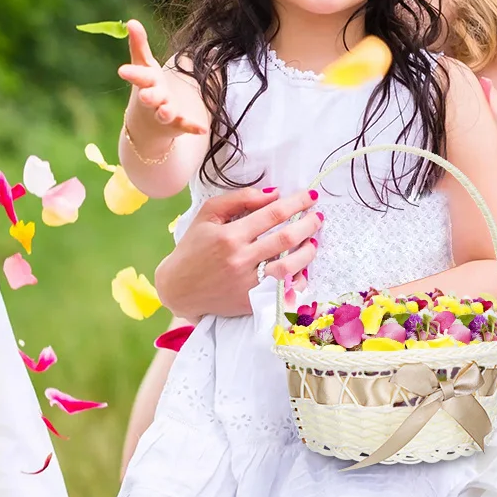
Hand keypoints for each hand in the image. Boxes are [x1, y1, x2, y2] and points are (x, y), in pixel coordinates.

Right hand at [119, 20, 208, 143]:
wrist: (146, 125)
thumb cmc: (147, 86)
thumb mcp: (143, 66)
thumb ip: (139, 45)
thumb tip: (131, 21)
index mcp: (146, 82)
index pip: (138, 76)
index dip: (131, 74)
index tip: (122, 71)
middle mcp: (154, 99)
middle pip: (151, 97)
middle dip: (149, 96)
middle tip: (146, 96)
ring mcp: (163, 113)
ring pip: (164, 113)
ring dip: (166, 112)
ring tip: (167, 111)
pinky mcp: (176, 125)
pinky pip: (184, 125)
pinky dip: (192, 127)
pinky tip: (202, 129)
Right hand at [154, 186, 320, 319]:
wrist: (178, 288)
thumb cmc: (193, 247)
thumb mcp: (208, 215)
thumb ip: (239, 199)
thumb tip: (273, 194)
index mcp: (229, 235)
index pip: (272, 214)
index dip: (295, 203)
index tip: (310, 197)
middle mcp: (240, 259)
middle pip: (285, 238)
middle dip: (307, 224)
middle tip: (318, 216)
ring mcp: (247, 283)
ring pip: (288, 266)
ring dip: (307, 252)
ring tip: (313, 241)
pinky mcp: (250, 302)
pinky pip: (282, 290)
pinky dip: (297, 280)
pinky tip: (302, 270)